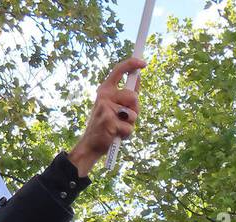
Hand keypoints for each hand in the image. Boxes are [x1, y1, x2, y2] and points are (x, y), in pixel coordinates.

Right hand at [69, 56, 144, 175]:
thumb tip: (138, 78)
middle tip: (125, 118)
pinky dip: (126, 134)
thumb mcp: (115, 107)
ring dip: (131, 124)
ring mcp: (106, 108)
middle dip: (135, 109)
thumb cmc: (107, 125)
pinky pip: (129, 128)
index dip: (132, 64)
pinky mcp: (109, 122)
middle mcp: (104, 96)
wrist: (92, 144)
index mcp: (106, 90)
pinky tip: (116, 135)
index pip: (119, 70)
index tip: (143, 63)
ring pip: (133, 114)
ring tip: (119, 127)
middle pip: (133, 96)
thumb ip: (126, 94)